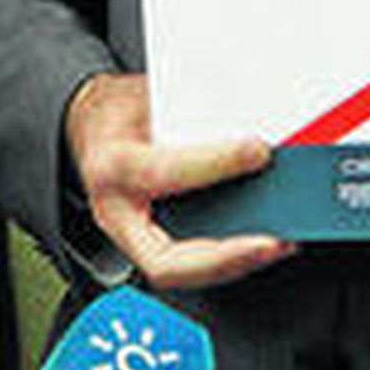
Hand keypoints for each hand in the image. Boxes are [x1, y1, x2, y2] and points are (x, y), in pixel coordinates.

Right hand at [64, 72, 293, 291]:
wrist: (90, 125)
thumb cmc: (118, 111)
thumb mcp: (146, 96)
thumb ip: (188, 113)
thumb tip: (246, 118)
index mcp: (111, 164)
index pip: (161, 173)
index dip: (212, 165)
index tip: (257, 152)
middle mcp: (115, 211)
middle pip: (166, 260)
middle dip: (224, 257)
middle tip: (272, 241)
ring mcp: (128, 237)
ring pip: (180, 273)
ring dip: (233, 264)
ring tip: (280, 243)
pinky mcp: (147, 246)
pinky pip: (188, 265)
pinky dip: (226, 260)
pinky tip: (259, 243)